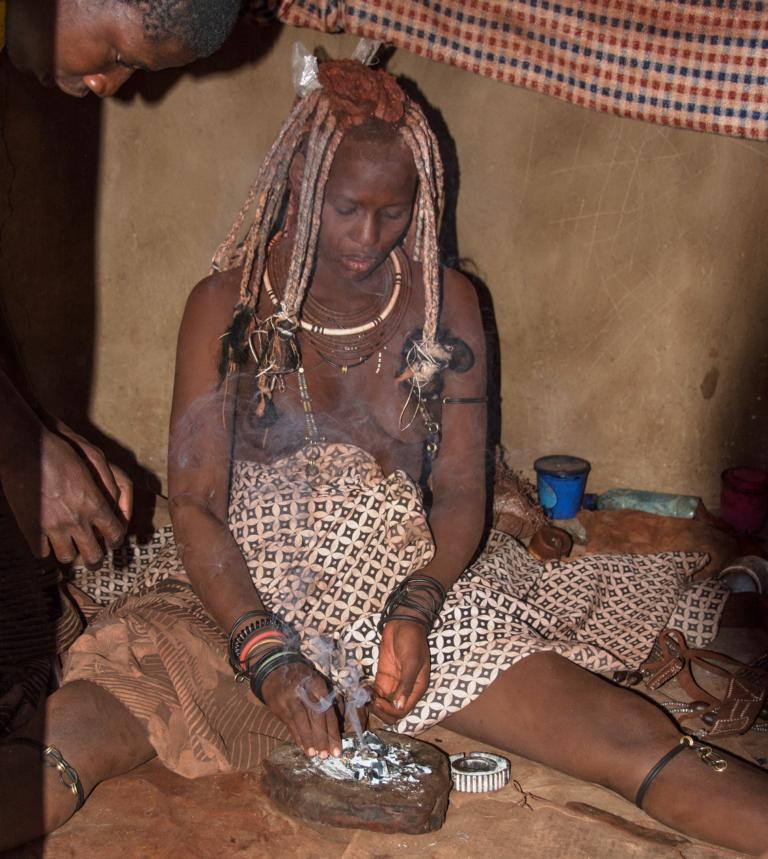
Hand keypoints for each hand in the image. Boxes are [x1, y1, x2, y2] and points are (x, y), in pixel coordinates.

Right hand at [3, 426, 129, 564]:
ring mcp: (53, 527)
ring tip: (68, 548)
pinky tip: (45, 541)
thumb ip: (110, 488)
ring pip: (67, 556)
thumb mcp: (97, 466)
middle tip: (93, 558)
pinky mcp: (31, 528)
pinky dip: (44, 548)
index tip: (113, 542)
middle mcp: (77, 520)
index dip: (116, 541)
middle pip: (93, 555)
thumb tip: (116, 509)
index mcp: (95, 505)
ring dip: (69, 552)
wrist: (27, 448)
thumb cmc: (63, 451)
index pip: (114, 534)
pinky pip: (41, 551)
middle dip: (95, 559)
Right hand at [261, 660, 341, 757]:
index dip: (332, 731)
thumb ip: (323, 701)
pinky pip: (290, 725)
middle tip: (326, 755)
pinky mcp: (278, 706)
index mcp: (317, 684)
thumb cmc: (301, 678)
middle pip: (315, 717)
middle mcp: (304, 691)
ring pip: (301, 722)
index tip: (337, 748)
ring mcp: (289, 699)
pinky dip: (297, 737)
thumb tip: (332, 728)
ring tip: (314, 755)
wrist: (274, 668)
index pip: (327, 711)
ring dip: (308, 740)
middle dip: (321, 738)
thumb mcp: (314, 681)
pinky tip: (303, 747)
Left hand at [370, 620, 429, 722]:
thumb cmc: (412, 641)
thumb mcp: (412, 661)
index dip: (389, 710)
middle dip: (380, 711)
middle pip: (392, 712)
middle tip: (370, 699)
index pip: (403, 711)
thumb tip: (400, 706)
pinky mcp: (383, 678)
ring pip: (382, 705)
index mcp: (416, 689)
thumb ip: (406, 684)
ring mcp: (393, 684)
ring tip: (364, 693)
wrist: (403, 623)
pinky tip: (363, 688)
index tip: (377, 701)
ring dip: (373, 704)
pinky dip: (369, 694)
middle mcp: (405, 690)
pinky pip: (376, 693)